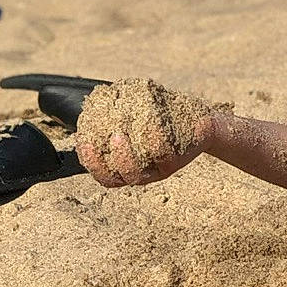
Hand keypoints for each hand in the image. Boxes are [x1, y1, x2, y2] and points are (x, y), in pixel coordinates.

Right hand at [76, 82, 213, 188]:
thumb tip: (91, 108)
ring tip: (119, 133)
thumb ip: (111, 116)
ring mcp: (159, 168)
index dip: (90, 162)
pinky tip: (149, 122)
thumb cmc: (161, 116)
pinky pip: (161, 154)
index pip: (103, 175)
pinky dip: (151, 138)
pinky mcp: (178, 159)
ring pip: (136, 173)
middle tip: (107, 136)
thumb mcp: (134, 114)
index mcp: (128, 165)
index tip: (86, 143)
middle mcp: (143, 172)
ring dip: (124, 154)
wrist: (200, 121)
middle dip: (103, 160)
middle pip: (115, 178)